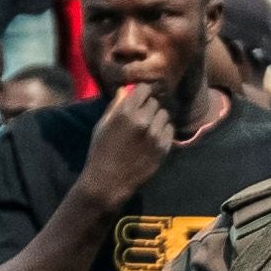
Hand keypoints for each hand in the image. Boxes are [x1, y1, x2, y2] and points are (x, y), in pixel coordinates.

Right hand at [75, 82, 178, 202]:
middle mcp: (143, 120)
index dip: (141, 93)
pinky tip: (153, 139)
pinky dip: (163, 131)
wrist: (108, 181)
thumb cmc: (100, 151)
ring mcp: (155, 134)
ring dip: (157, 119)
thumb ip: (115, 106)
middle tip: (141, 117)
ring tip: (148, 129)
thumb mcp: (102, 125)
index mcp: (125, 112)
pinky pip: (170, 130)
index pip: (144, 88)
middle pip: (155, 102)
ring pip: (164, 115)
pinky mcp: (163, 147)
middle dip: (148, 107)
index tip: (139, 99)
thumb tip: (126, 90)